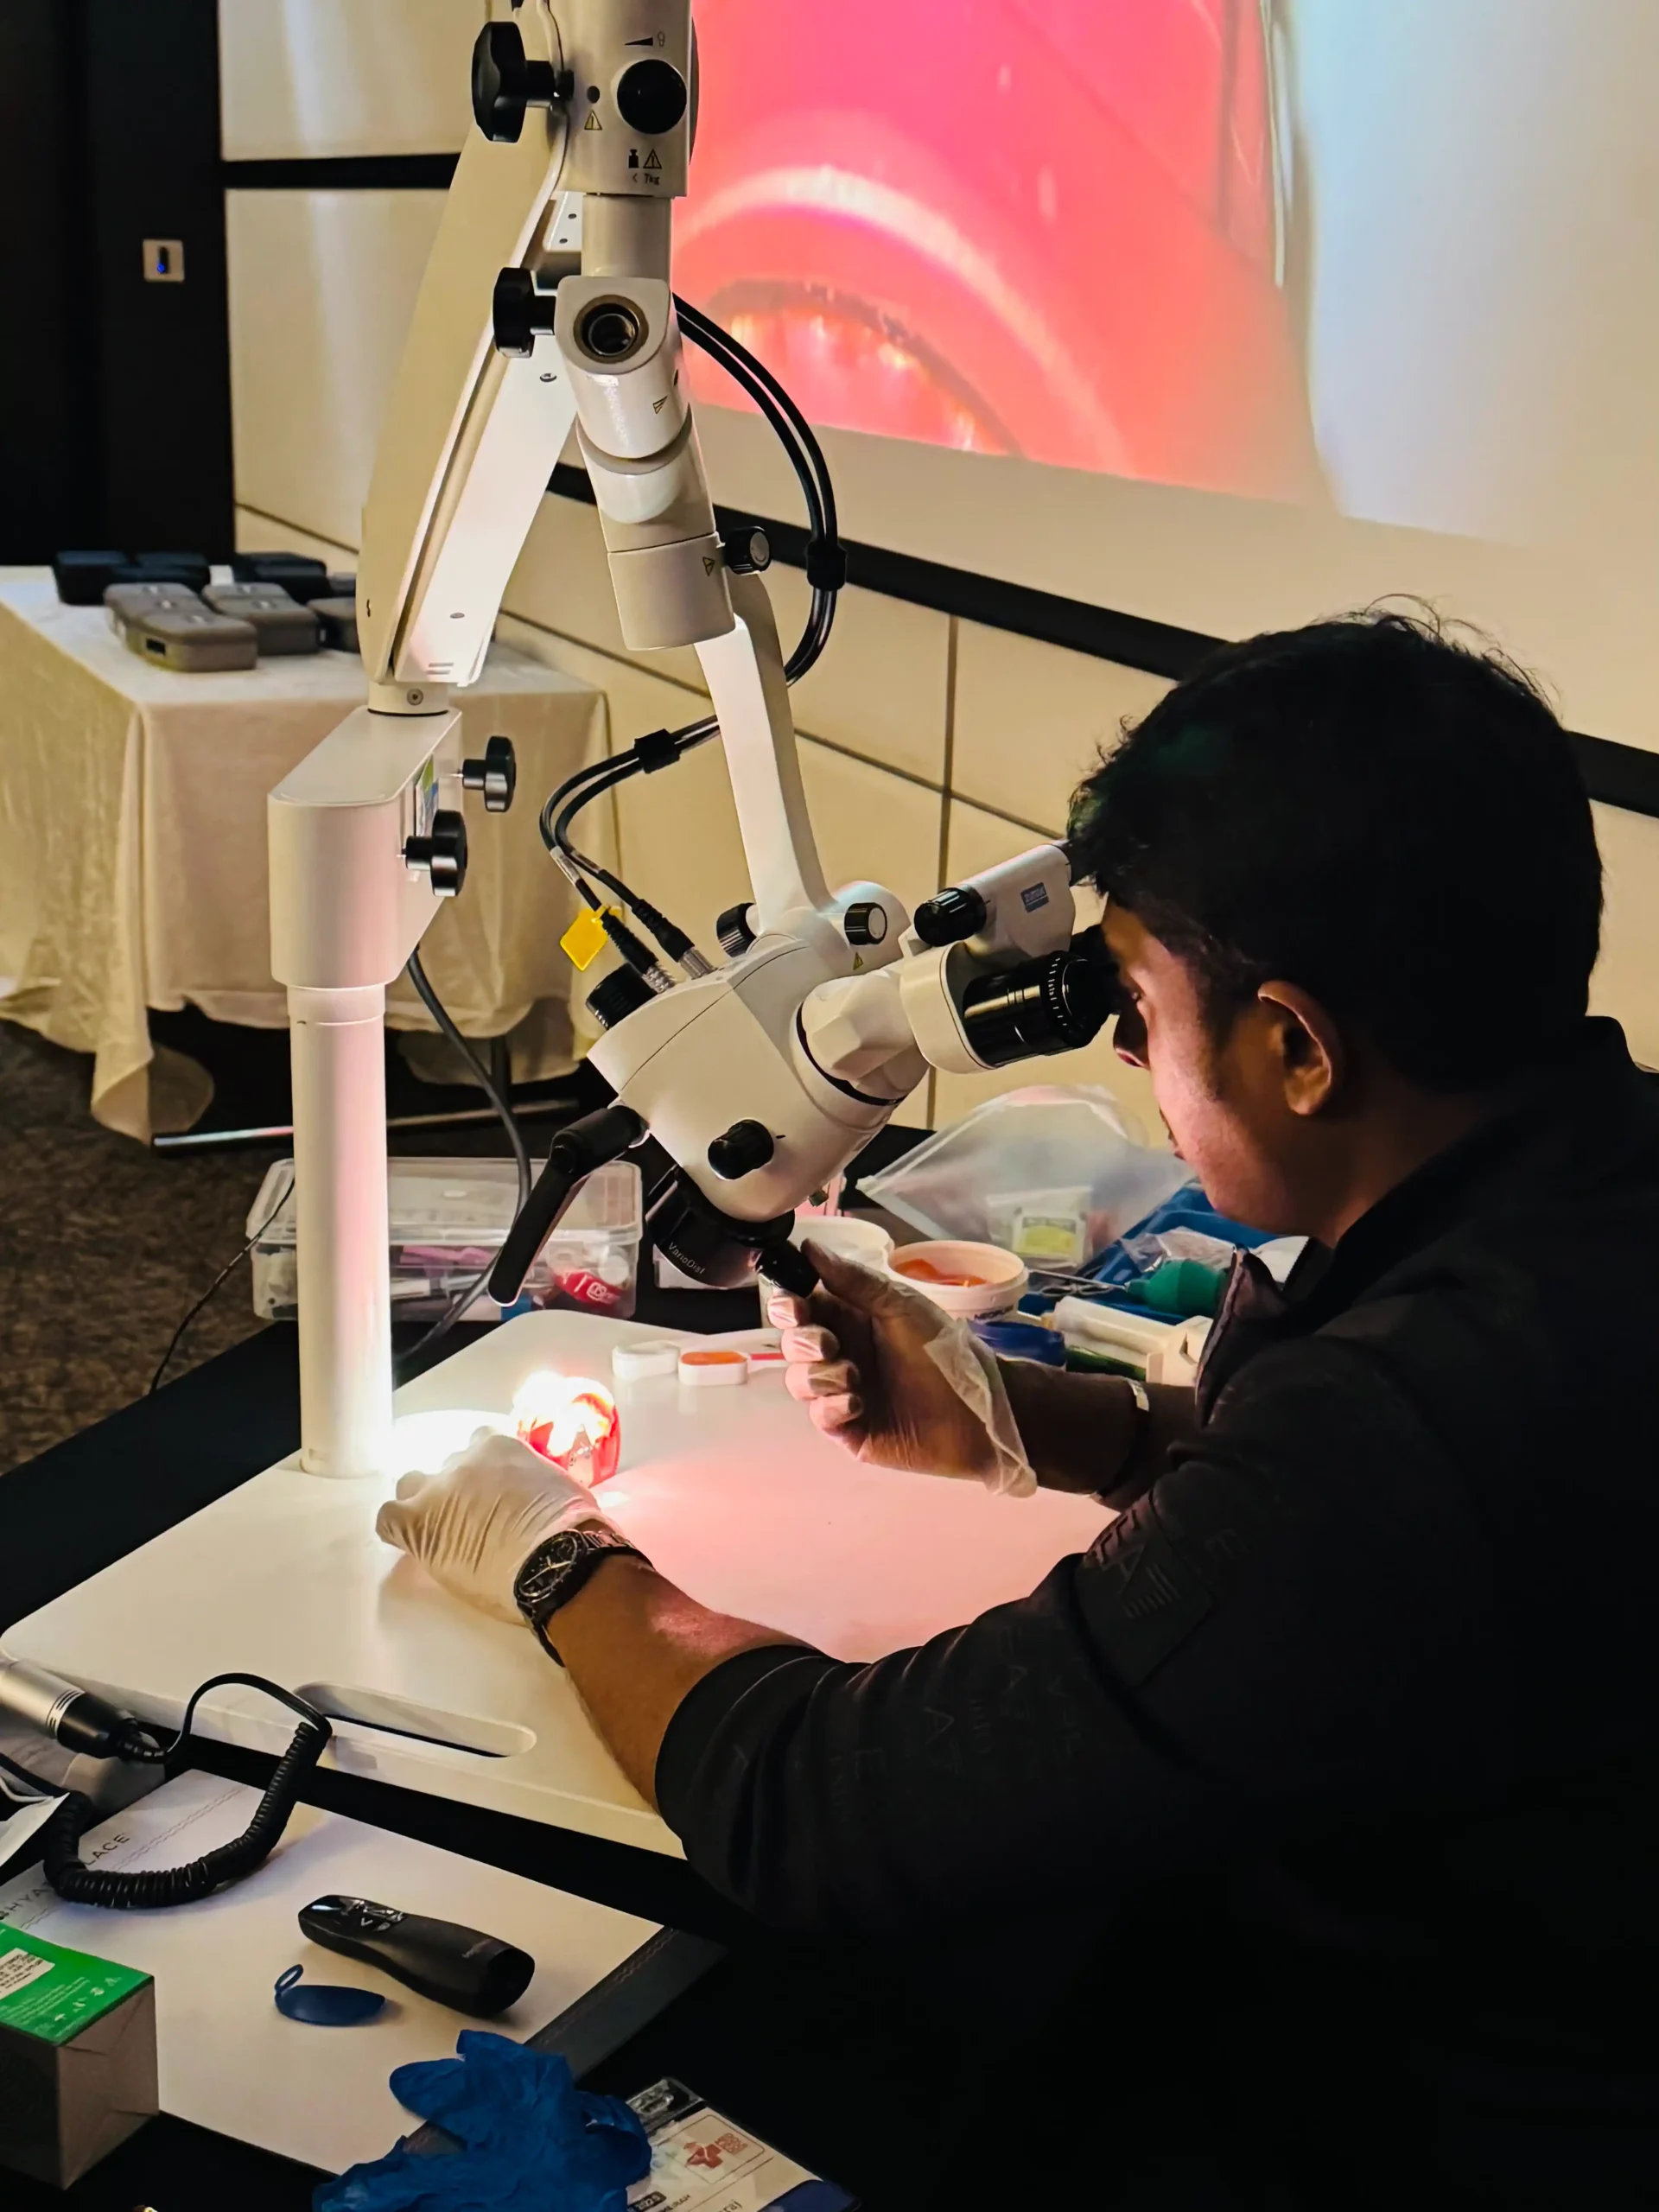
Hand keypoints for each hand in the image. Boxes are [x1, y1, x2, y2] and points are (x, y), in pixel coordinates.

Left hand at [375, 1428, 617, 1622]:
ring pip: (412, 1486)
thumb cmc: (573, 1528)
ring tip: (440, 1531)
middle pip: (447, 1467)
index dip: (485, 1472)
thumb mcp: (564, 1490)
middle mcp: (464, 1461)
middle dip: (456, 1487)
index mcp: (502, 1447)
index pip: (481, 1445)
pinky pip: (389, 1520)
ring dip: (423, 1504)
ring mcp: (438, 1490)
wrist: (556, 1559)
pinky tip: (412, 1545)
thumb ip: (539, 1484)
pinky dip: (397, 1530)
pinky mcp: (419, 1523)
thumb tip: (541, 1499)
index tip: (496, 1492)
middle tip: (474, 1518)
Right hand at [769, 1243, 1035, 1494]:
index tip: (794, 1305)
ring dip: (818, 1375)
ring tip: (853, 1377)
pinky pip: (819, 1415)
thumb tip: (809, 1247)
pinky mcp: (849, 1428)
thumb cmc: (943, 1350)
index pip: (802, 1307)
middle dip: (801, 1341)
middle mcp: (841, 1353)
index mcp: (851, 1319)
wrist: (976, 1408)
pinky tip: (857, 1403)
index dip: (788, 1305)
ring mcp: (842, 1392)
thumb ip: (853, 1280)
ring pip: (800, 1381)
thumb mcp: (900, 1306)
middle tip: (828, 1344)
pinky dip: (831, 1406)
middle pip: (793, 1344)